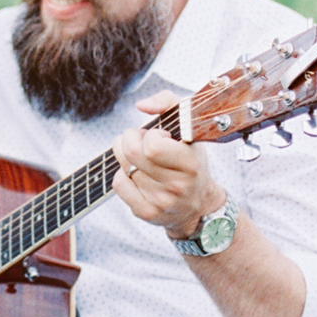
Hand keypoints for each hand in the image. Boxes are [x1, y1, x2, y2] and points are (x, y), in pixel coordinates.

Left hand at [111, 92, 225, 240]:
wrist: (197, 205)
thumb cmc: (190, 162)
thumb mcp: (189, 129)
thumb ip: (169, 103)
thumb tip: (141, 105)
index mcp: (191, 164)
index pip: (152, 146)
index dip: (150, 135)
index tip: (160, 136)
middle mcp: (177, 186)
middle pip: (132, 153)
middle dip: (129, 138)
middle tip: (139, 139)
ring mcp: (161, 202)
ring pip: (124, 167)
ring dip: (126, 156)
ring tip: (141, 157)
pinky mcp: (146, 212)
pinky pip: (118, 184)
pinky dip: (123, 175)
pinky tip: (136, 174)